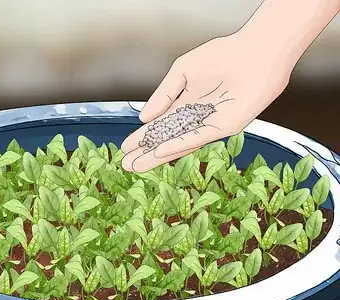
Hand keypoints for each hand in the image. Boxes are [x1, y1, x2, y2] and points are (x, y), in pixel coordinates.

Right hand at [121, 33, 292, 172]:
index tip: (126, 146)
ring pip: (178, 144)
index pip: (160, 124)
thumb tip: (144, 117)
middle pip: (166, 138)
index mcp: (186, 102)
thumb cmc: (224, 55)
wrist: (256, 52)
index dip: (142, 136)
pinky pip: (197, 138)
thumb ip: (163, 94)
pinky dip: (178, 145)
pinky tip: (160, 152)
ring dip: (157, 156)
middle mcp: (196, 117)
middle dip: (146, 152)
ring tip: (137, 165)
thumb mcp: (182, 72)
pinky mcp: (223, 127)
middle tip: (126, 164)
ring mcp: (209, 124)